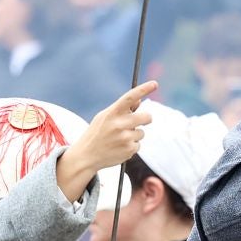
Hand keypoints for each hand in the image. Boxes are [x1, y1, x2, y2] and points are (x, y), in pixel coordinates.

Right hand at [56, 81, 157, 200]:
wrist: (86, 156)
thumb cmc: (96, 134)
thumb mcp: (104, 117)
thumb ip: (121, 109)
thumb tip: (139, 100)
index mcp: (112, 113)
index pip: (130, 97)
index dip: (144, 89)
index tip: (154, 84)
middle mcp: (119, 124)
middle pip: (146, 117)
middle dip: (146, 119)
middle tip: (141, 121)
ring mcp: (125, 137)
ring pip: (141, 132)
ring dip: (134, 135)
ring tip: (118, 139)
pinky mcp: (129, 149)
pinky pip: (138, 145)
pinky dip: (131, 146)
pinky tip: (118, 148)